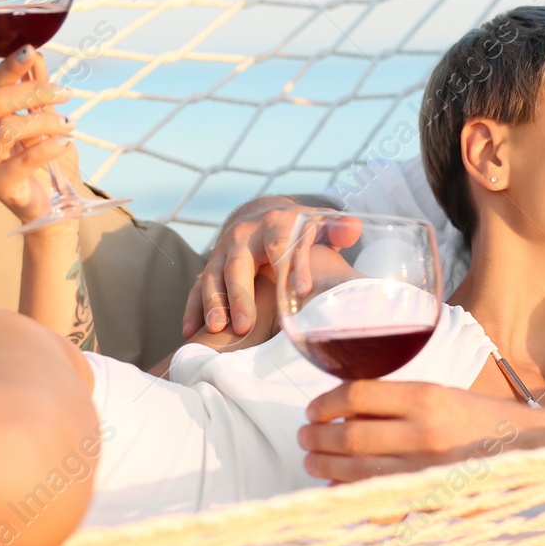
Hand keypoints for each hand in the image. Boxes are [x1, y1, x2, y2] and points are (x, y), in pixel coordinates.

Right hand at [0, 44, 74, 223]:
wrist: (52, 201)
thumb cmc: (43, 156)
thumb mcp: (43, 118)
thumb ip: (36, 89)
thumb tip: (36, 55)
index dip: (9, 66)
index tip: (31, 51)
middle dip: (33, 92)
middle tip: (66, 94)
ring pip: (6, 129)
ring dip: (43, 121)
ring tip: (69, 124)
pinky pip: (21, 161)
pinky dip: (47, 147)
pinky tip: (66, 142)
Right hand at [182, 200, 361, 336]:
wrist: (261, 214)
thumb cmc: (299, 227)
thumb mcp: (320, 222)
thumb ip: (339, 230)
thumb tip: (353, 230)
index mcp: (275, 223)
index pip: (282, 245)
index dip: (291, 267)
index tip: (302, 293)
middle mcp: (244, 235)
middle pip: (239, 264)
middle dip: (240, 295)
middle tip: (246, 325)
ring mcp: (223, 251)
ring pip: (213, 276)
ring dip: (213, 303)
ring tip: (217, 330)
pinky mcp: (210, 266)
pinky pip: (196, 288)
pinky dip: (193, 309)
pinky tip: (191, 332)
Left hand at [298, 381, 525, 482]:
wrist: (528, 448)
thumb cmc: (480, 418)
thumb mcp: (441, 392)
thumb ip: (397, 400)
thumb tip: (344, 410)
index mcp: (426, 397)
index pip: (358, 395)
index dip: (326, 402)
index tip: (312, 409)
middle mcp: (424, 432)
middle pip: (351, 435)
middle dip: (317, 437)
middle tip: (303, 436)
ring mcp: (426, 469)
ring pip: (358, 469)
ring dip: (326, 465)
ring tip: (311, 460)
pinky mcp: (431, 497)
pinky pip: (379, 499)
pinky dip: (351, 494)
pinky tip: (336, 488)